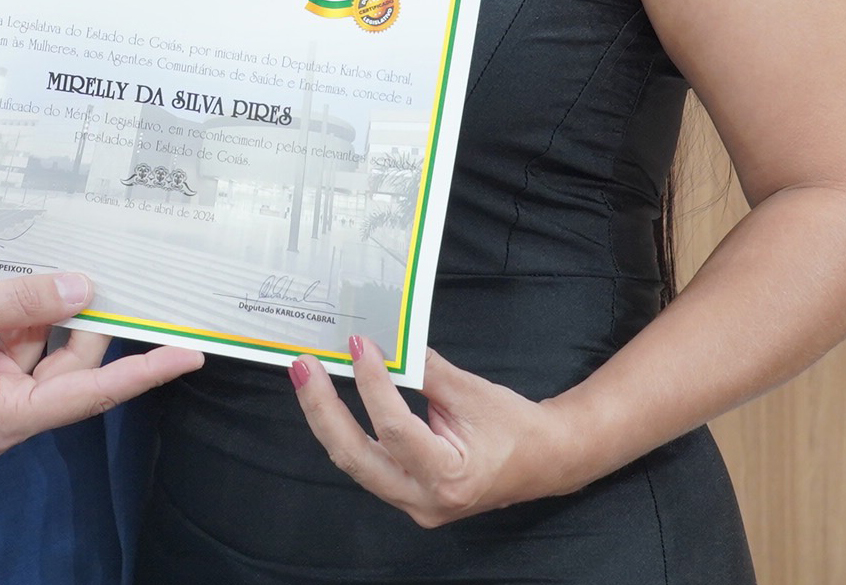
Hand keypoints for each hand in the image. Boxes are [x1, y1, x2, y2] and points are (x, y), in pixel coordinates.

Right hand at [0, 272, 201, 455]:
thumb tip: (82, 290)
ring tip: (42, 263)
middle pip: (68, 364)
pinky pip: (11, 345)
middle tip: (111, 265)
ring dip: (39, 310)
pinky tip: (12, 279)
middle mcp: (2, 415)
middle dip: (82, 317)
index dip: (143, 371)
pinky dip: (14, 314)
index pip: (90, 392)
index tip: (189, 353)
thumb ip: (18, 300)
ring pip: (40, 349)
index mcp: (0, 415)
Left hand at [290, 336, 594, 527]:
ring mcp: (411, 503)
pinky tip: (331, 400)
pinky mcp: (405, 494)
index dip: (373, 385)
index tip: (359, 345)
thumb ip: (426, 371)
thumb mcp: (473, 392)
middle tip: (302, 367)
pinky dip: (347, 428)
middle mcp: (424, 501)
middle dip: (323, 409)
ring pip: (355, 462)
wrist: (543, 461)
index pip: (396, 430)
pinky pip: (366, 461)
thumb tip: (385, 343)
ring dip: (328, 418)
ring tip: (307, 378)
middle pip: (356, 456)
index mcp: (449, 478)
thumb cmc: (514, 427)